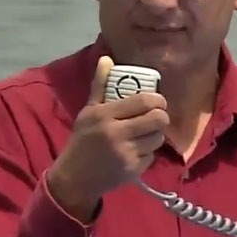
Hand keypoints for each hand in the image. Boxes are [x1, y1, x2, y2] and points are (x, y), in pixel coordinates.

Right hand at [46, 56, 168, 220]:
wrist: (74, 178)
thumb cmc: (81, 141)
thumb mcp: (87, 112)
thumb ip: (100, 85)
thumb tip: (107, 59)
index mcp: (104, 115)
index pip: (145, 101)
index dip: (158, 100)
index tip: (157, 101)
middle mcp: (117, 133)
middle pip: (158, 119)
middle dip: (161, 116)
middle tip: (156, 117)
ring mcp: (126, 153)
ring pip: (158, 138)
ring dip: (155, 135)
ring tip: (146, 134)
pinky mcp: (133, 170)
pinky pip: (152, 156)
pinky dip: (147, 152)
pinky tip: (136, 151)